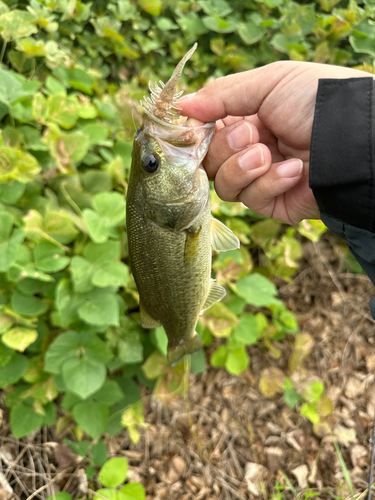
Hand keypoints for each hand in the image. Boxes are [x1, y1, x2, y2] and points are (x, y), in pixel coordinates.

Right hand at [181, 61, 371, 223]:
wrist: (353, 136)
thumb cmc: (315, 101)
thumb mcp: (268, 83)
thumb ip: (221, 95)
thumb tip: (180, 106)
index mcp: (245, 120)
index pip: (204, 134)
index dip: (195, 135)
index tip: (194, 130)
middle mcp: (248, 151)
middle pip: (208, 163)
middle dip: (224, 148)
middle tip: (251, 134)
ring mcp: (260, 179)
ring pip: (223, 186)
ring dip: (242, 168)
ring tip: (269, 154)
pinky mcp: (273, 203)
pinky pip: (251, 200)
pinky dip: (269, 183)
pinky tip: (294, 170)